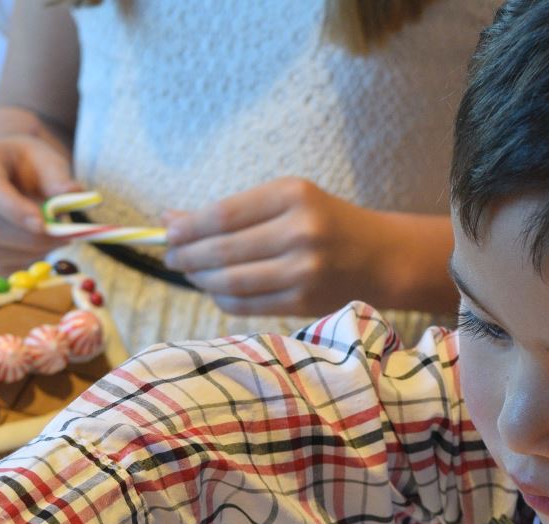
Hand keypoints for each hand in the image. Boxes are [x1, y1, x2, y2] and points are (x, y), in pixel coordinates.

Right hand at [0, 129, 79, 276]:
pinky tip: (38, 250)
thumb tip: (73, 194)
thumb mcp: (47, 161)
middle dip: (31, 239)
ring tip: (54, 241)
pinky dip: (23, 263)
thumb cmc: (30, 165)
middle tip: (65, 238)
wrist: (9, 173)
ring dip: (30, 253)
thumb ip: (59, 178)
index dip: (15, 211)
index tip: (44, 225)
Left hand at [163, 177, 457, 316]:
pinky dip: (222, 299)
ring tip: (191, 274)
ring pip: (230, 281)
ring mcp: (303, 270)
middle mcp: (300, 231)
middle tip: (171, 258)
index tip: (168, 233)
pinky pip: (246, 304)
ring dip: (201, 280)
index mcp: (293, 195)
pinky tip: (215, 290)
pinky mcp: (303, 302)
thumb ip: (233, 211)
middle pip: (222, 250)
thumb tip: (171, 219)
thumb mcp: (286, 202)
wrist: (379, 257)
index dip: (188, 228)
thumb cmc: (325, 223)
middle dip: (187, 256)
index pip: (223, 215)